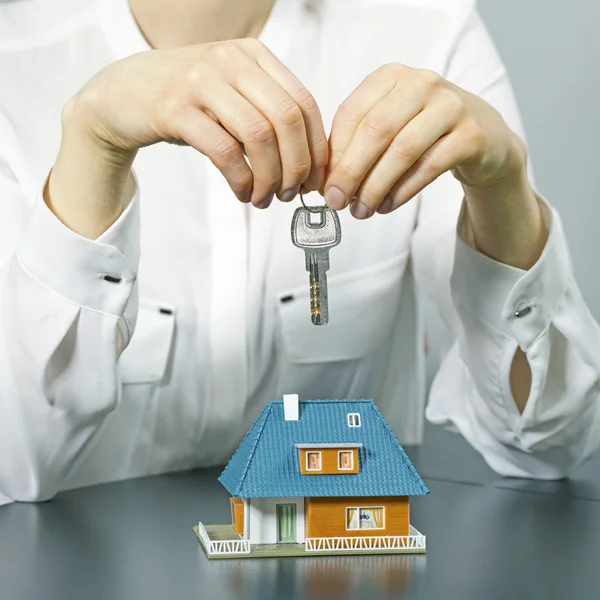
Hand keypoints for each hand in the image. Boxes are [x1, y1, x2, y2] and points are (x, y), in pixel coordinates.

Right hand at [71, 39, 326, 205]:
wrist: (120, 94)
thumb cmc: (185, 102)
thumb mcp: (232, 96)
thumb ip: (267, 115)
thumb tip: (308, 164)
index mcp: (253, 55)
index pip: (304, 103)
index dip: (316, 149)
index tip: (314, 180)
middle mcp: (230, 61)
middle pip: (287, 120)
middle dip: (297, 167)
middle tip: (290, 194)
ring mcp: (200, 81)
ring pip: (259, 136)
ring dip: (269, 179)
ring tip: (265, 199)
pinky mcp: (174, 108)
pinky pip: (225, 152)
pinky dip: (241, 181)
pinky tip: (242, 193)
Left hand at [323, 63, 525, 218]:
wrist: (482, 138)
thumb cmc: (422, 132)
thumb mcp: (387, 126)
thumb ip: (356, 146)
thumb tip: (328, 183)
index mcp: (391, 76)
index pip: (352, 114)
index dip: (334, 154)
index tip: (323, 186)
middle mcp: (422, 83)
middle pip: (376, 131)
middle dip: (350, 172)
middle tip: (336, 202)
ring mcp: (450, 106)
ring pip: (402, 151)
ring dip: (375, 187)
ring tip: (361, 211)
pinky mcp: (471, 135)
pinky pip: (428, 167)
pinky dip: (402, 191)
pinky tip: (387, 206)